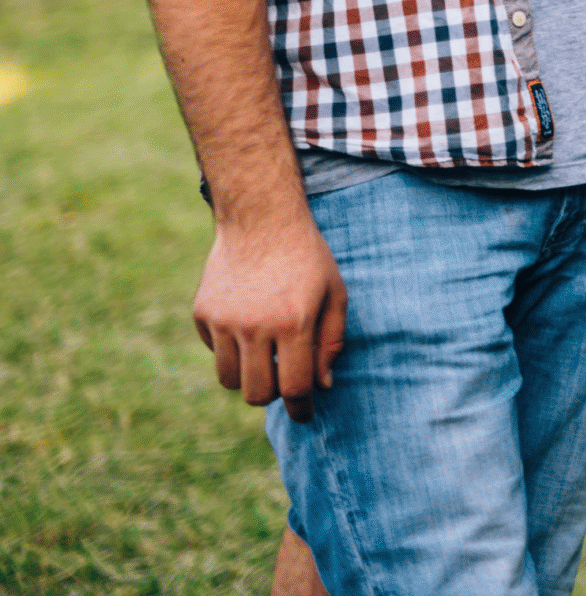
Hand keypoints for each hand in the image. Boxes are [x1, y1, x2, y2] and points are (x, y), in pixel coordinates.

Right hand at [193, 217, 346, 422]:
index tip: (305, 415)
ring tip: (265, 353)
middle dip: (273, 395)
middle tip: (285, 379)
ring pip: (230, 380)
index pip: (294, 387)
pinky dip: (230, 350)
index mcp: (294, 323)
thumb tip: (321, 386)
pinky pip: (213, 352)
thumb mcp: (334, 294)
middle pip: (256, 394)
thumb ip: (331, 342)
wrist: (262, 220)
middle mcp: (255, 326)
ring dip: (249, 376)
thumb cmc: (307, 258)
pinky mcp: (202, 314)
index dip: (301, 408)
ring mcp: (223, 321)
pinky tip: (246, 323)